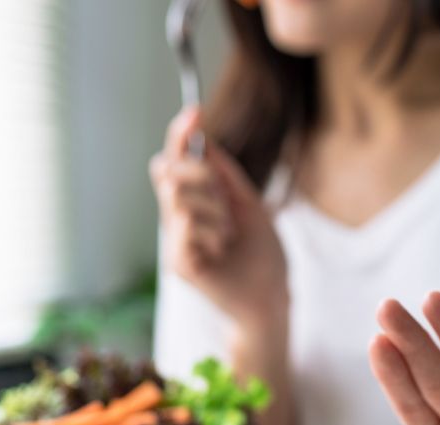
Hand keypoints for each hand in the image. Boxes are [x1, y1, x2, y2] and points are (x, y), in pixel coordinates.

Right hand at [149, 107, 287, 327]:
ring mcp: (175, 241)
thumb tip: (205, 140)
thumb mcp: (249, 205)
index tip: (194, 111)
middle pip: (168, 171)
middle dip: (201, 175)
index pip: (176, 160)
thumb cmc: (262, 256)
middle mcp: (178, 219)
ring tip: (228, 236)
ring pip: (179, 197)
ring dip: (214, 210)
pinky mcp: (177, 262)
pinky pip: (185, 225)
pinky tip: (221, 251)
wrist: (271, 298)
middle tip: (227, 202)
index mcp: (195, 202)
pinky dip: (211, 232)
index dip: (181, 134)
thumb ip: (225, 175)